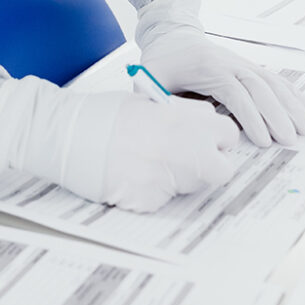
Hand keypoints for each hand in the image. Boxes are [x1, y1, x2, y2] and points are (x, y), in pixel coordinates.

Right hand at [103, 95, 238, 211]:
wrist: (76, 136)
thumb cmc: (108, 115)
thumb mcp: (152, 102)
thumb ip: (181, 114)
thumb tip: (195, 120)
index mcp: (194, 122)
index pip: (228, 135)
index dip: (214, 139)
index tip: (204, 141)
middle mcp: (193, 152)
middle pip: (222, 170)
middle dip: (208, 167)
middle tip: (186, 161)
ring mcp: (176, 180)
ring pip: (194, 188)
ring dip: (181, 180)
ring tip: (149, 164)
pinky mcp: (155, 201)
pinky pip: (163, 200)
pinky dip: (152, 193)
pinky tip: (133, 177)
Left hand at [136, 0, 304, 146]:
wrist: (171, 34)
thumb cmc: (161, 61)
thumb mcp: (150, 79)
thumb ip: (157, 100)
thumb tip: (169, 126)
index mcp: (207, 67)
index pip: (235, 92)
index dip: (251, 116)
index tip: (263, 140)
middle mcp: (230, 63)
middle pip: (260, 88)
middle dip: (279, 116)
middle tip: (292, 141)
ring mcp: (243, 63)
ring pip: (274, 83)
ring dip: (293, 106)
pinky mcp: (250, 67)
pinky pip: (277, 80)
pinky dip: (294, 95)